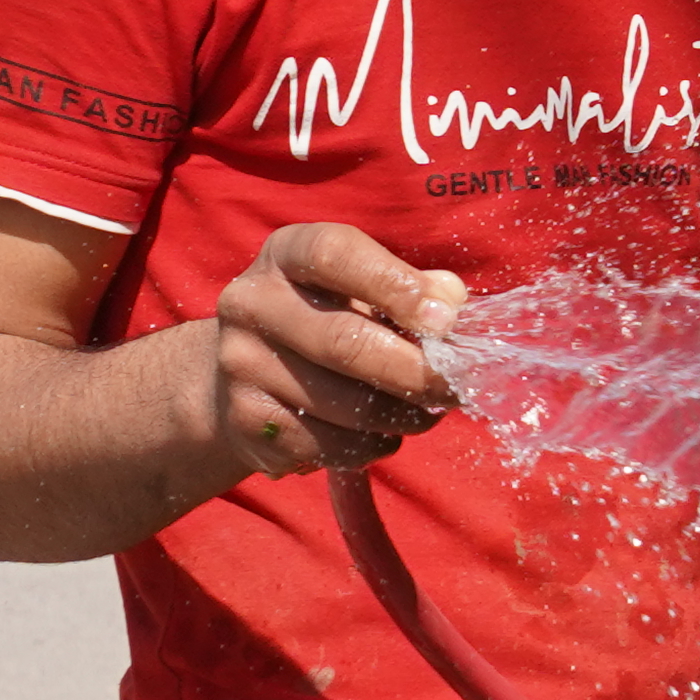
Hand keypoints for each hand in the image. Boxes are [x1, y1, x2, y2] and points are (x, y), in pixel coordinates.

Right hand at [204, 222, 468, 487]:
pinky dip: (374, 445)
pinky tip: (381, 433)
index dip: (396, 286)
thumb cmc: (328, 320)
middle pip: (346, 342)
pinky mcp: (245, 420)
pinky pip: (331, 445)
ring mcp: (241, 363)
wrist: (244, 377)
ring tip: (424, 412)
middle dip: (417, 372)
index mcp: (287, 254)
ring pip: (346, 405)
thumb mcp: (362, 289)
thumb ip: (411, 288)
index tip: (447, 320)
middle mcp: (253, 303)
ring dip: (403, 416)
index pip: (336, 255)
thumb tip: (451, 301)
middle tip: (458, 387)